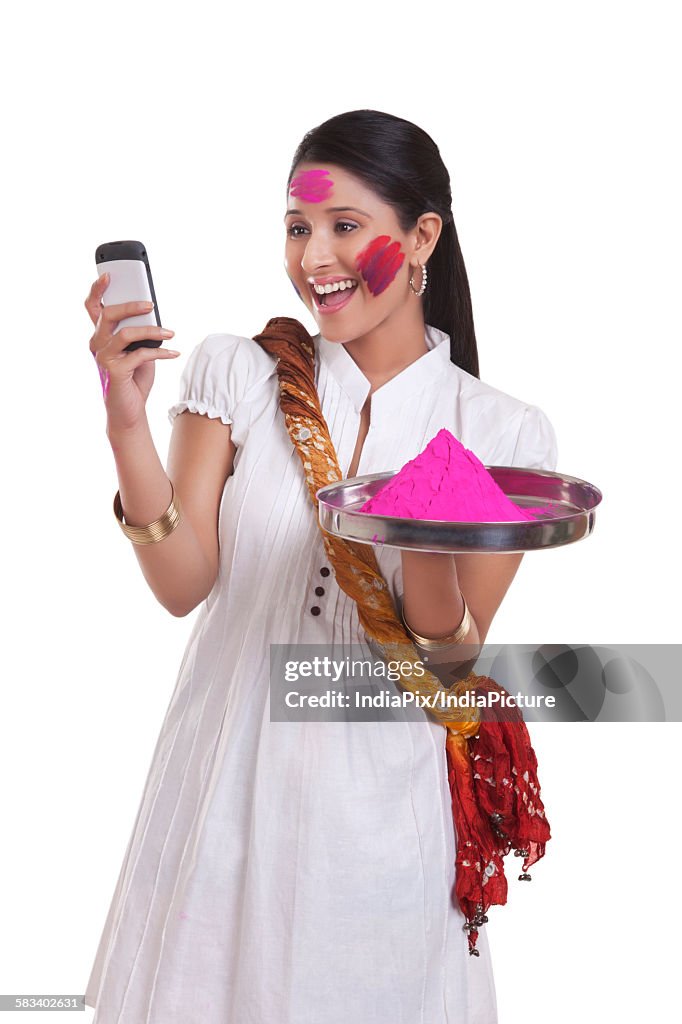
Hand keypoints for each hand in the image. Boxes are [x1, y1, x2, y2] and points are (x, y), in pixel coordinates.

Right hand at [85, 274, 179, 432]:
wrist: (130, 410)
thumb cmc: (135, 377)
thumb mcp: (138, 349)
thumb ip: (139, 331)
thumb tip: (152, 312)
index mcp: (101, 335)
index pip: (92, 307)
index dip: (97, 289)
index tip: (108, 275)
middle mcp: (97, 344)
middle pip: (108, 314)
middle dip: (130, 306)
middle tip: (151, 304)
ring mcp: (103, 358)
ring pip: (125, 334)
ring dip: (151, 331)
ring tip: (170, 333)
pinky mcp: (115, 371)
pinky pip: (139, 355)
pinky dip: (160, 353)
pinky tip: (174, 353)